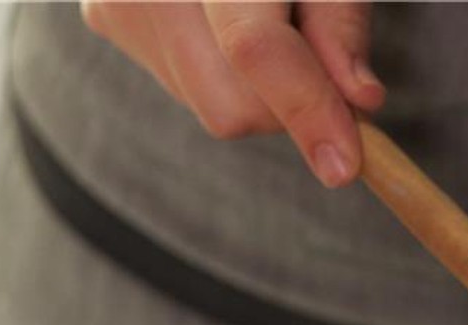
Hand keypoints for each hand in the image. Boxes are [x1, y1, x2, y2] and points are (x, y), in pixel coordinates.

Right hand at [80, 2, 383, 187]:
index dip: (305, 107)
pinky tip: (226, 22)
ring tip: (267, 16)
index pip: (253, 46)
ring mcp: (117, 1)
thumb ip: (340, 23)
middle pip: (229, 102)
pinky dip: (226, 74)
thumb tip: (359, 100)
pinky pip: (186, 87)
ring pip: (209, 105)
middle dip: (288, 104)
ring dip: (260, 91)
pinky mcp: (107, 18)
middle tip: (314, 53)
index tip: (344, 165)